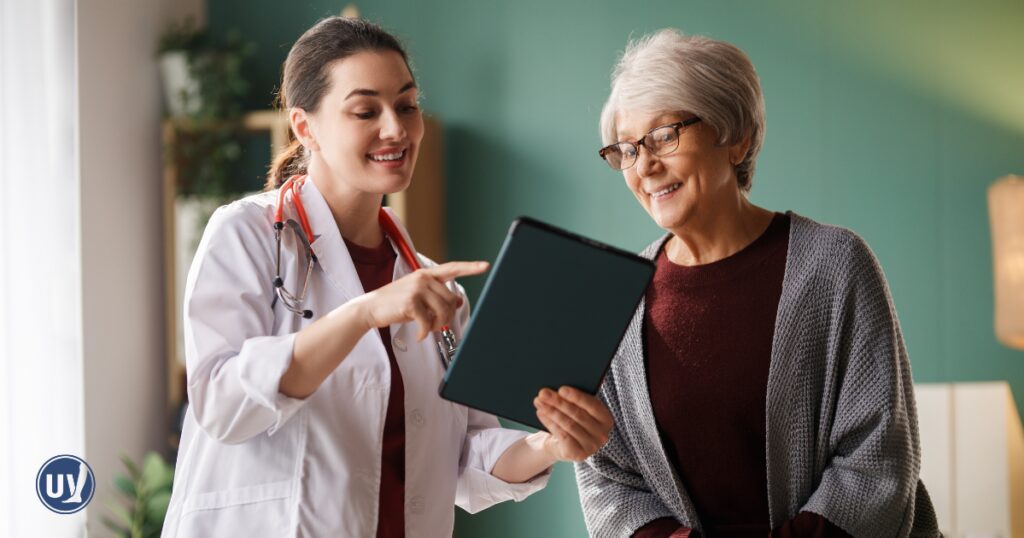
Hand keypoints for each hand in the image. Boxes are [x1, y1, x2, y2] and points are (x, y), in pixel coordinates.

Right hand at [357, 261, 487, 340]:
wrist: (370, 308)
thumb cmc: (395, 303)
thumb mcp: (418, 297)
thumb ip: (437, 297)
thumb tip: (458, 302)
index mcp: (425, 274)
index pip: (452, 268)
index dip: (470, 267)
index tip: (485, 266)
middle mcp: (423, 278)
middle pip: (450, 300)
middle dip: (446, 317)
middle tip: (435, 325)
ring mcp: (416, 289)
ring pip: (443, 311)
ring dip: (437, 325)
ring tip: (428, 329)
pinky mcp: (411, 302)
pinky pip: (428, 322)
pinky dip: (425, 333)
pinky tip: (419, 335)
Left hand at [533, 386, 612, 461]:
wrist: (562, 445)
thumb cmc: (571, 421)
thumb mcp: (576, 409)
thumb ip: (573, 400)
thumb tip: (557, 390)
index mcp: (606, 419)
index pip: (593, 405)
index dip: (577, 397)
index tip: (561, 389)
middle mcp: (602, 434)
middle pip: (578, 414)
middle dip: (559, 402)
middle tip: (544, 393)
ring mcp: (592, 446)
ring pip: (569, 424)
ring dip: (552, 412)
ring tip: (539, 402)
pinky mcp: (579, 454)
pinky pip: (563, 435)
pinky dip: (550, 423)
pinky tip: (541, 413)